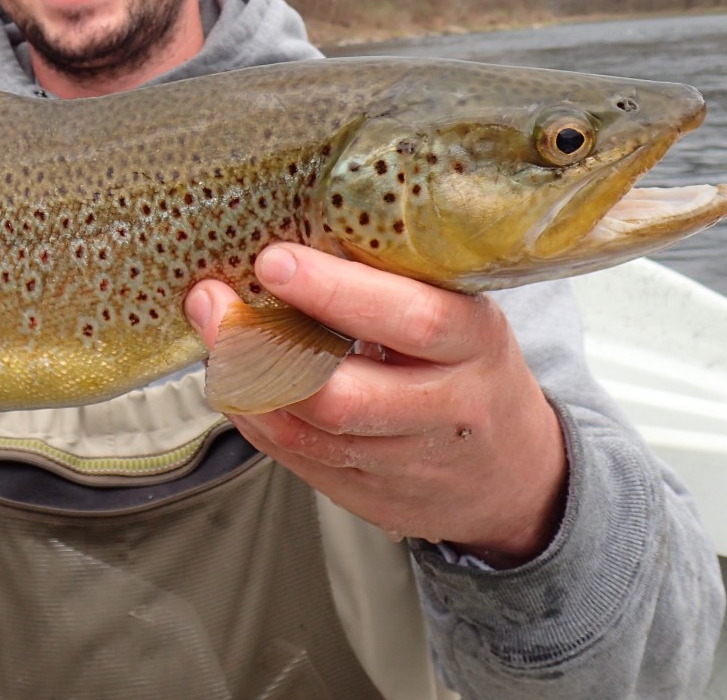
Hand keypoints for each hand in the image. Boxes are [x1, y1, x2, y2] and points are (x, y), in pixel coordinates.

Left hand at [186, 244, 566, 567]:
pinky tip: (234, 379)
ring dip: (244, 382)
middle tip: (212, 301)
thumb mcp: (461, 313)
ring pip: (308, 433)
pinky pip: (296, 457)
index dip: (335, 292)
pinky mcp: (370, 496)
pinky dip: (254, 416)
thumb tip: (298, 230)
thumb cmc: (469, 367)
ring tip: (213, 333)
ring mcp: (406, 462)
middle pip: (344, 396)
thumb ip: (398, 283)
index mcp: (474, 344)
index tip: (273, 260)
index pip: (410, 320)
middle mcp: (445, 409)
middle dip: (263, 348)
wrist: (515, 475)